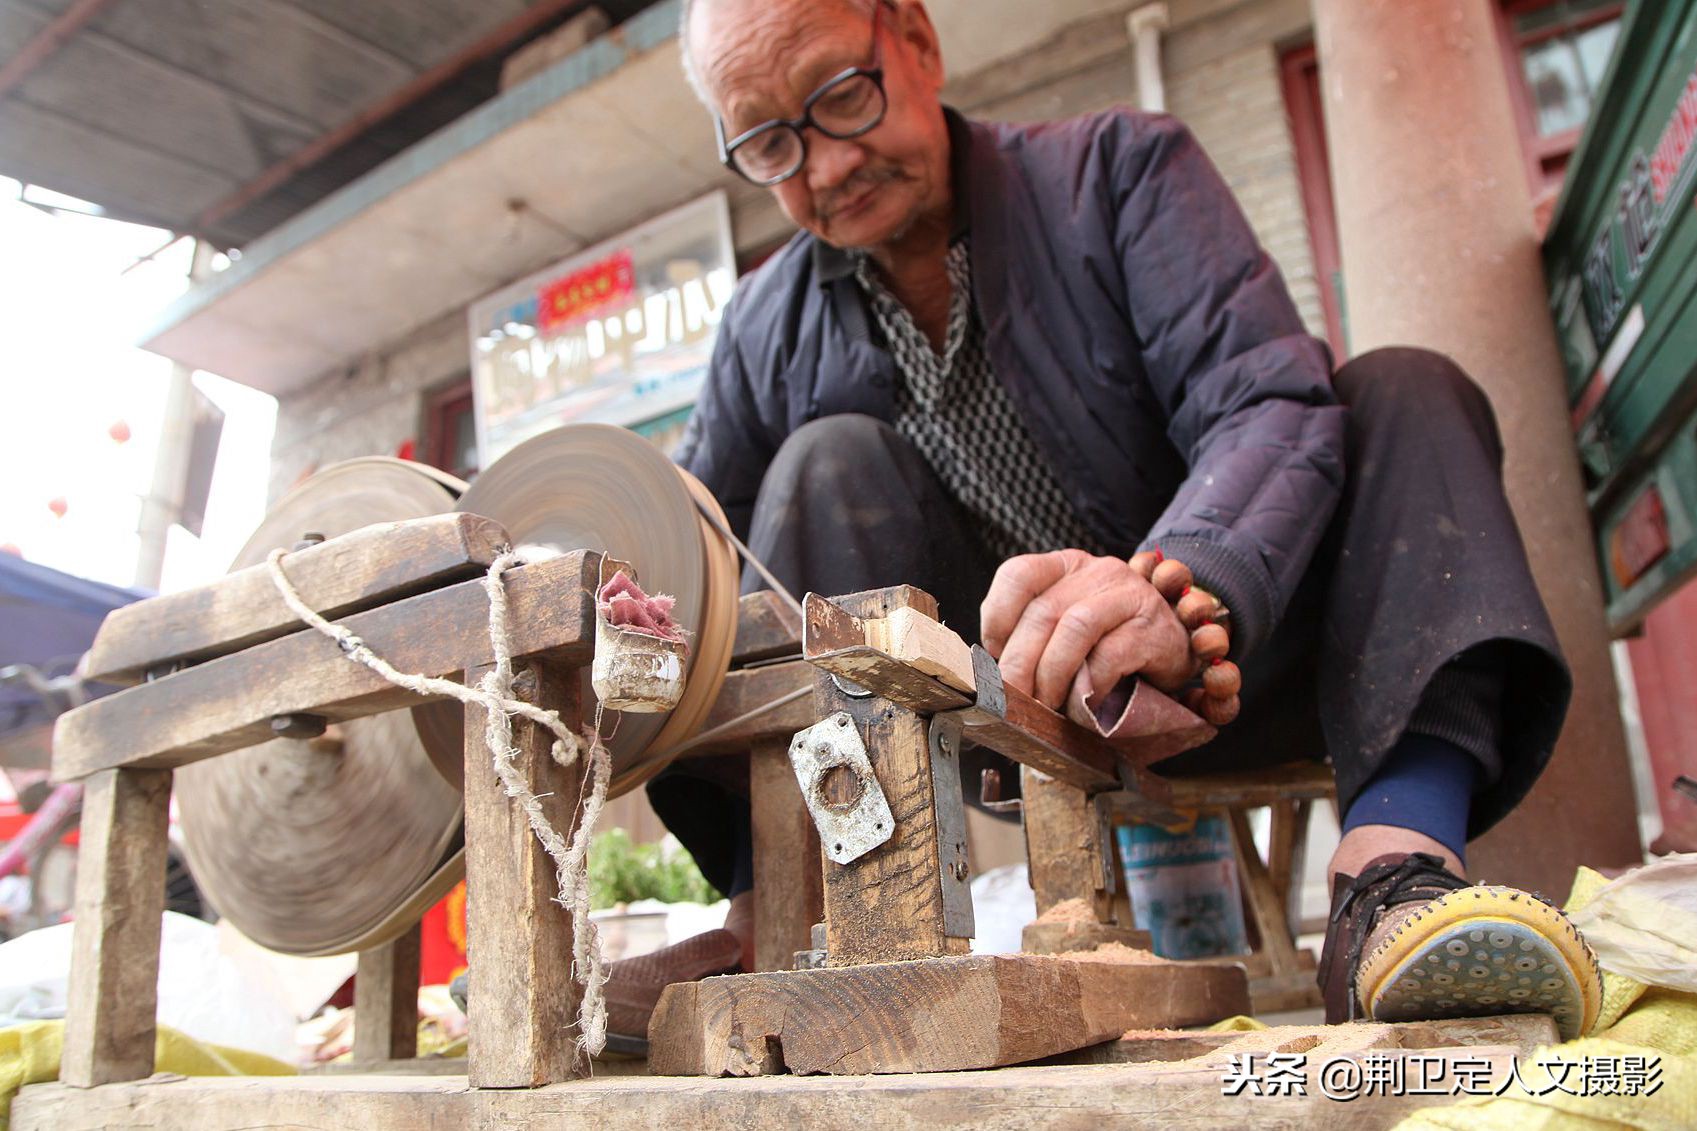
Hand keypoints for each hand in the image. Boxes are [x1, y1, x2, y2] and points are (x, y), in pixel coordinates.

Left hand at [979, 549, 1194, 711]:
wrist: (1175, 649)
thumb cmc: (1109, 643)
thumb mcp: (1067, 627)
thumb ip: (1034, 633)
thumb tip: (992, 671)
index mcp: (1067, 566)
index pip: (1018, 575)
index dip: (998, 617)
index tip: (994, 654)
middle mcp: (1098, 572)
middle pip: (1044, 612)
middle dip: (1021, 664)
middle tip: (1015, 700)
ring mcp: (1130, 595)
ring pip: (1075, 628)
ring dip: (1053, 674)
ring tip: (1048, 705)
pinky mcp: (1153, 629)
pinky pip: (1110, 656)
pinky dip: (1089, 686)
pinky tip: (1083, 703)